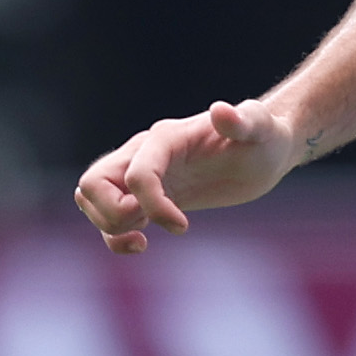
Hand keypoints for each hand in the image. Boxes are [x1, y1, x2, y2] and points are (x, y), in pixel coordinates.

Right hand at [75, 99, 295, 255]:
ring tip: (141, 240)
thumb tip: (221, 111)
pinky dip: (112, 235)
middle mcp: (144, 154)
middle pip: (93, 183)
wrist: (264, 150)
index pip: (136, 174)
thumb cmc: (265, 138)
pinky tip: (142, 244)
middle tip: (146, 227)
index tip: (184, 227)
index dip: (153, 206)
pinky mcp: (147, 196)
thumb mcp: (262, 130)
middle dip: (113, 214)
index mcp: (165, 138)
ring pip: (90, 198)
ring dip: (107, 225)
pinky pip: (107, 215)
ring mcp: (142, 174)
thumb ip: (244, 121)